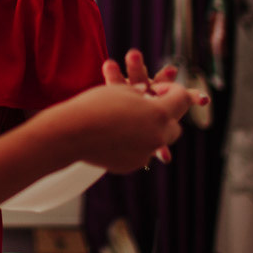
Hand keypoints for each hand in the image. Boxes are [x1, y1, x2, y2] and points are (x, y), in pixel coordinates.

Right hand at [53, 58, 205, 173]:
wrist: (72, 133)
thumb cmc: (95, 106)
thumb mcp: (121, 91)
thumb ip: (139, 92)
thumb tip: (146, 93)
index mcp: (158, 113)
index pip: (181, 99)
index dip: (171, 89)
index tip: (158, 88)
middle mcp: (157, 135)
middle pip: (174, 126)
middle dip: (165, 116)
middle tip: (148, 107)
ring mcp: (146, 153)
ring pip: (158, 141)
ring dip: (150, 130)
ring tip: (130, 120)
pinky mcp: (132, 165)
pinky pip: (141, 152)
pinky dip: (135, 144)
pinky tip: (117, 135)